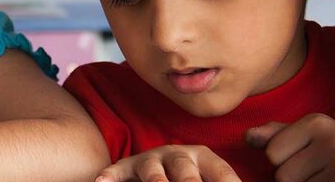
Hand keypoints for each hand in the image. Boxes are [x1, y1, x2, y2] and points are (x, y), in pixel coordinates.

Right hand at [93, 145, 240, 181]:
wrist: (164, 164)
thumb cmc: (193, 175)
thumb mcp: (209, 175)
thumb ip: (223, 181)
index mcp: (206, 159)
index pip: (221, 173)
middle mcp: (179, 156)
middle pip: (184, 168)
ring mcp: (152, 160)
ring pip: (152, 169)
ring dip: (155, 181)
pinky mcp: (129, 167)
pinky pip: (119, 171)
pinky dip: (111, 176)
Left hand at [245, 113, 334, 181]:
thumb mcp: (310, 136)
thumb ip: (279, 134)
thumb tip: (248, 137)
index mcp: (319, 123)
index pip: (272, 152)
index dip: (283, 159)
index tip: (307, 156)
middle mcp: (332, 142)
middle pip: (282, 175)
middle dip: (295, 177)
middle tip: (318, 171)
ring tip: (325, 178)